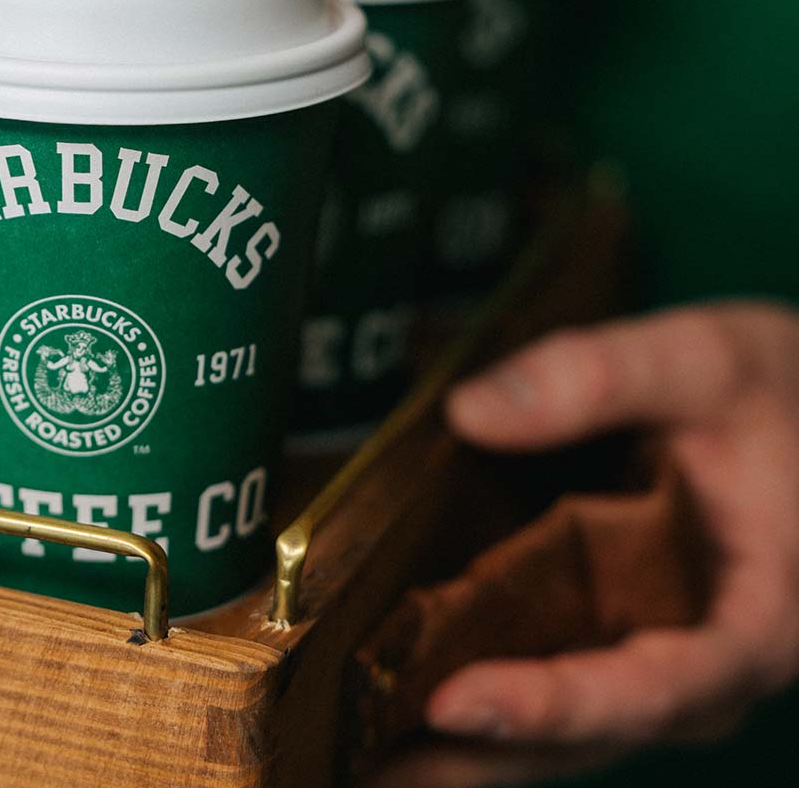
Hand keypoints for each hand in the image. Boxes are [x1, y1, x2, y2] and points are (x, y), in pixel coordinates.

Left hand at [383, 303, 798, 784]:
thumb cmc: (782, 391)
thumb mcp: (707, 359)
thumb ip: (598, 376)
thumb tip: (471, 411)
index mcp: (753, 618)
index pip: (650, 685)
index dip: (552, 701)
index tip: (453, 701)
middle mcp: (707, 669)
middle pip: (586, 732)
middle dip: (473, 753)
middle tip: (356, 767)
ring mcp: (666, 668)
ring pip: (563, 734)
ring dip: (463, 754)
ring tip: (351, 764)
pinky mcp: (626, 644)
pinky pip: (554, 694)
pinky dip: (480, 713)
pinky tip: (391, 708)